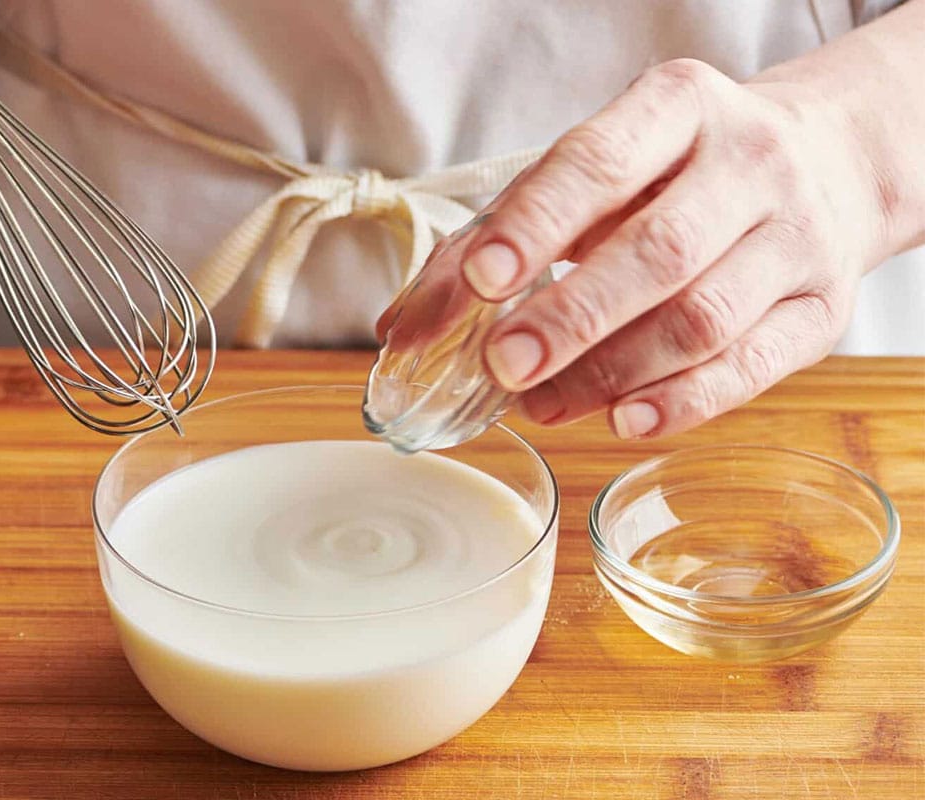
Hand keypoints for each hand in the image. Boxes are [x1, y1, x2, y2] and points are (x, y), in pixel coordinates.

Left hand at [381, 57, 906, 439]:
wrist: (827, 163)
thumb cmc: (674, 175)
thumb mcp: (596, 174)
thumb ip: (498, 237)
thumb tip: (407, 330)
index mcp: (679, 107)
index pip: (601, 163)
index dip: (537, 224)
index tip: (480, 280)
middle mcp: (750, 162)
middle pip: (659, 252)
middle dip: (572, 317)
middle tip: (503, 365)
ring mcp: (796, 237)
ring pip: (703, 318)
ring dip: (612, 372)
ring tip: (542, 402)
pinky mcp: (821, 308)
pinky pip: (752, 367)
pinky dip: (682, 403)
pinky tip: (622, 420)